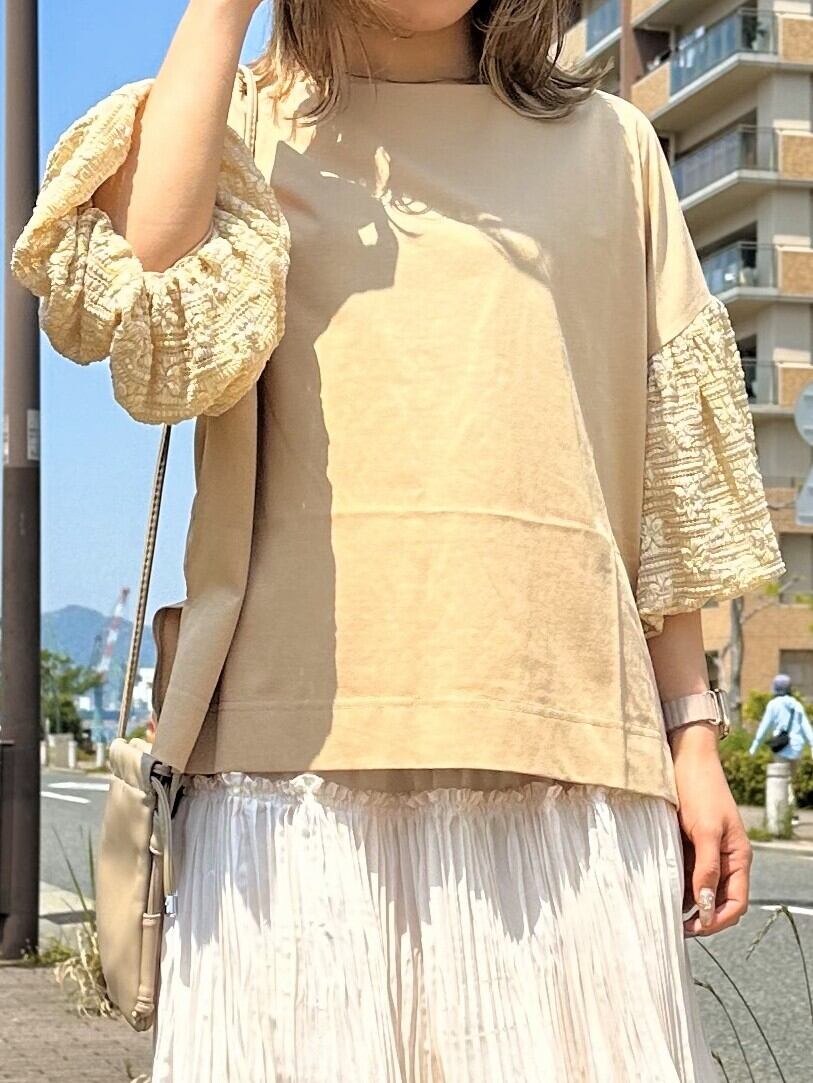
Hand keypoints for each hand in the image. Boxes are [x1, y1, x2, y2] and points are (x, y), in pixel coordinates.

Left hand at [670, 722, 751, 936]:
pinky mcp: (690, 845)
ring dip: (687, 903)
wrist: (685, 759)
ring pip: (701, 889)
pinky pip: (687, 873)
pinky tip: (660, 889)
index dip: (718, 921)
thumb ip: (707, 868)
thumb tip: (706, 906)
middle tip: (675, 927)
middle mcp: (725, 859)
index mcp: (738, 858)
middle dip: (702, 917)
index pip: (737, 903)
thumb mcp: (705, 830)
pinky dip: (677, 884)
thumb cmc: (700, 791)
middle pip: (720, 901)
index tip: (694, 928)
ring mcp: (708, 853)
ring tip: (664, 911)